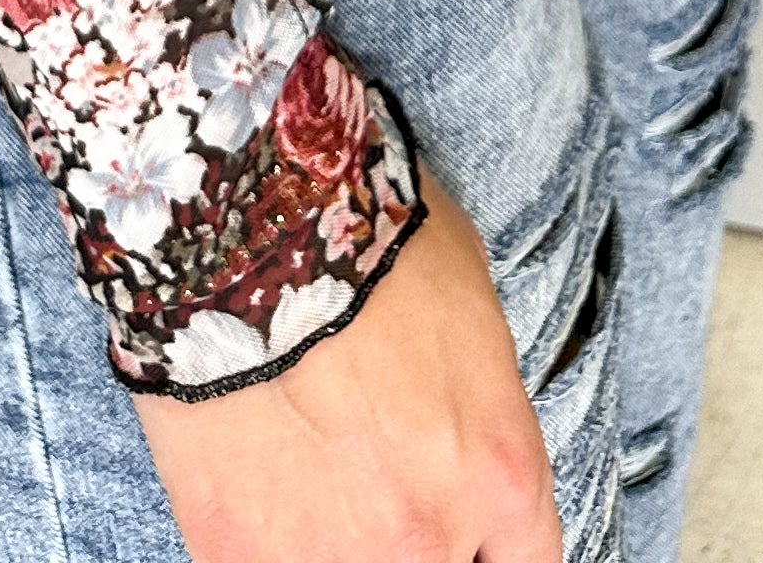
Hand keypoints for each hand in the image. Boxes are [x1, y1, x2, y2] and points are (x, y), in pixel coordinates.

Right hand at [133, 175, 559, 562]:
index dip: (487, 536)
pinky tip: (251, 478)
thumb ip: (477, 405)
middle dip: (419, 534)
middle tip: (378, 482)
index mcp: (500, 470)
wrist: (236, 232)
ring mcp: (334, 559)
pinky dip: (264, 536)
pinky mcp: (241, 557)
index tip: (463, 517)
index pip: (525, 561)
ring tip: (306, 477)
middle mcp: (432, 537)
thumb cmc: (358, 237)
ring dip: (340, 539)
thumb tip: (456, 429)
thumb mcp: (468, 308)